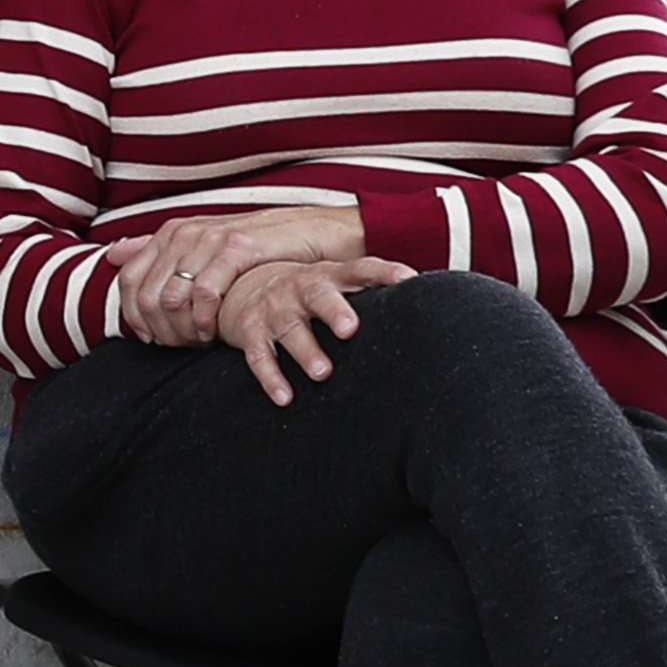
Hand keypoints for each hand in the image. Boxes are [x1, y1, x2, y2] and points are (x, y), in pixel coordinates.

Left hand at [110, 204, 369, 344]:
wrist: (307, 232)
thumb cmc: (253, 246)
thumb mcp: (201, 245)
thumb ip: (157, 250)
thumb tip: (114, 254)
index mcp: (169, 233)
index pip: (128, 279)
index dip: (133, 315)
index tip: (150, 338)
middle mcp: (183, 232)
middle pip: (147, 294)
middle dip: (159, 328)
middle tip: (178, 347)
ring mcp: (208, 238)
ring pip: (170, 297)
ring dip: (181, 329)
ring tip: (197, 342)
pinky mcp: (236, 248)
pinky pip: (204, 293)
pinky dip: (204, 319)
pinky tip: (214, 333)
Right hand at [216, 256, 415, 406]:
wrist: (240, 286)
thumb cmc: (305, 292)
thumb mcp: (333, 283)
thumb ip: (369, 289)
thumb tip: (427, 302)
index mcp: (328, 275)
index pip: (360, 269)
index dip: (384, 273)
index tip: (408, 280)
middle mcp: (300, 288)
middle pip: (319, 295)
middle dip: (334, 311)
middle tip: (350, 330)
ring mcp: (273, 309)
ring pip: (289, 328)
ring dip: (306, 351)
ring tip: (322, 373)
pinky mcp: (249, 331)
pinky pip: (258, 355)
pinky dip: (270, 377)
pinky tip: (285, 397)